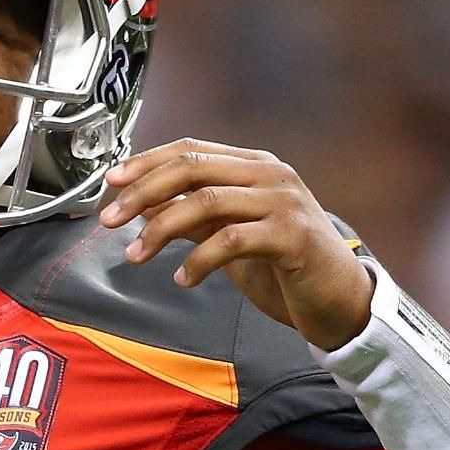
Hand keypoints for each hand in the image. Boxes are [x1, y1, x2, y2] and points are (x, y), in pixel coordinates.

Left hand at [99, 138, 372, 349]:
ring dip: (161, 228)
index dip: (146, 162)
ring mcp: (284, 202)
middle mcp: (270, 174)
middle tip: (109, 219)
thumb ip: (191, 217)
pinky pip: (232, 240)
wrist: (340, 300)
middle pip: (192, 167)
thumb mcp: (229, 235)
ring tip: (136, 255)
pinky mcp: (293, 236)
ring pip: (206, 200)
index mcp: (254, 165)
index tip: (111, 182)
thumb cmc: (285, 266)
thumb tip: (140, 205)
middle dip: (143, 192)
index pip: (190, 150)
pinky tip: (183, 279)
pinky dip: (199, 260)